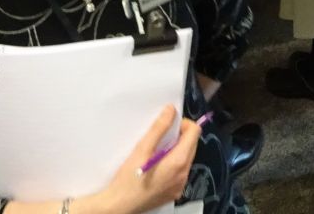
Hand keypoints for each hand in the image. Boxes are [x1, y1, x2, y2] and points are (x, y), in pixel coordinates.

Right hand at [81, 105, 197, 213]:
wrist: (119, 206)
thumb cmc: (128, 178)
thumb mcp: (142, 149)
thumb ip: (159, 128)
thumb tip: (171, 110)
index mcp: (179, 161)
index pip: (195, 132)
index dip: (183, 124)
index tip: (168, 125)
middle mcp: (185, 174)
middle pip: (192, 145)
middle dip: (180, 137)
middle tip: (160, 138)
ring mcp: (181, 185)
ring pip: (187, 159)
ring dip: (176, 150)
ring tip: (156, 153)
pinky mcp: (175, 192)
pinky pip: (181, 172)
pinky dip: (173, 164)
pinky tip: (156, 167)